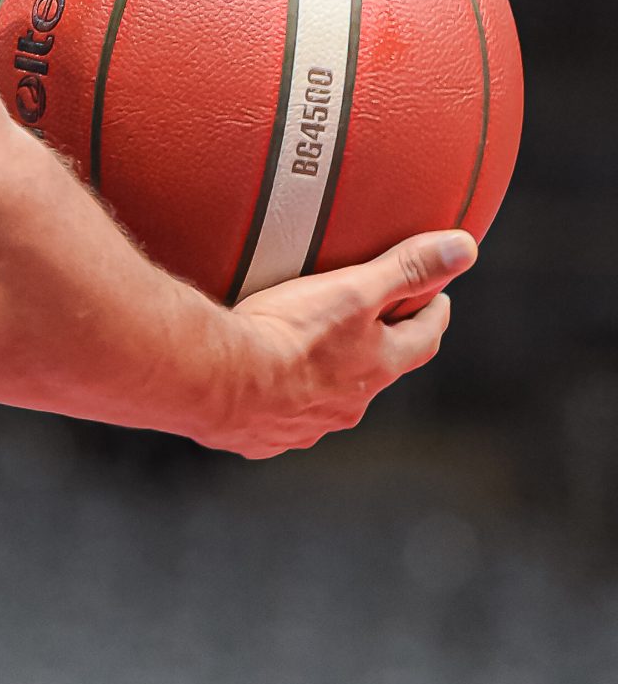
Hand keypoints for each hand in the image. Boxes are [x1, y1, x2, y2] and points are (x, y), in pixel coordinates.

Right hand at [210, 229, 477, 457]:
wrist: (219, 380)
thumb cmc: (287, 336)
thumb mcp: (353, 290)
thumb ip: (405, 268)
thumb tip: (463, 248)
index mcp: (378, 367)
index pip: (423, 338)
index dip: (433, 313)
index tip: (436, 295)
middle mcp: (349, 404)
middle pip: (377, 371)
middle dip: (379, 347)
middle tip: (369, 320)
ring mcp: (307, 425)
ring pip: (328, 398)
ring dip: (327, 378)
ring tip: (306, 352)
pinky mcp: (263, 435)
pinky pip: (280, 417)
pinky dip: (279, 400)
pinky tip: (258, 385)